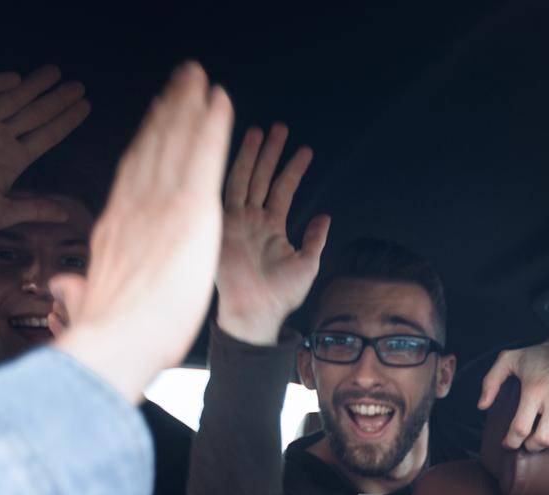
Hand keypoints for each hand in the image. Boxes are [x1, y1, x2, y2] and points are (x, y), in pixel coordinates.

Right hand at [0, 66, 91, 233]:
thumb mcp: (0, 212)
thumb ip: (32, 209)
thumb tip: (66, 215)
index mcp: (13, 159)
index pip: (47, 136)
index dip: (66, 121)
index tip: (86, 106)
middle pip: (35, 115)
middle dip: (57, 100)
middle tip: (79, 86)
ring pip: (12, 101)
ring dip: (33, 87)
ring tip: (57, 73)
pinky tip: (15, 79)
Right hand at [52, 64, 233, 401]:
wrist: (118, 339)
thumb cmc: (107, 333)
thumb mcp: (85, 302)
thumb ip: (75, 288)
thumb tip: (62, 287)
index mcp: (116, 227)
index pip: (134, 176)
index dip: (145, 145)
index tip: (154, 121)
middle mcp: (136, 207)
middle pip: (153, 149)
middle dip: (167, 114)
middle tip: (180, 84)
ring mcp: (162, 205)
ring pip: (176, 144)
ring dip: (188, 107)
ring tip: (198, 80)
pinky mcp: (189, 211)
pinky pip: (204, 159)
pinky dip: (213, 127)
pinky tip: (222, 102)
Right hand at [215, 124, 329, 343]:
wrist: (257, 311)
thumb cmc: (281, 295)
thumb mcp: (307, 263)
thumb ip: (315, 239)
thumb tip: (325, 217)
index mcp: (271, 228)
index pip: (283, 190)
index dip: (294, 169)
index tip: (305, 150)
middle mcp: (252, 220)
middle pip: (262, 177)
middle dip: (271, 152)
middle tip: (280, 128)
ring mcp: (237, 220)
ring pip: (245, 179)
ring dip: (253, 155)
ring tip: (262, 131)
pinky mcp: (223, 225)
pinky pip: (226, 192)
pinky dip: (231, 171)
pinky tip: (232, 151)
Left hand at [476, 318, 548, 450]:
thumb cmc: (541, 355)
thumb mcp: (510, 359)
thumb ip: (491, 381)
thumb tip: (482, 406)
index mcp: (534, 389)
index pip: (520, 427)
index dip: (511, 442)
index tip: (508, 443)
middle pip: (543, 439)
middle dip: (531, 446)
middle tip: (527, 442)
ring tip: (543, 437)